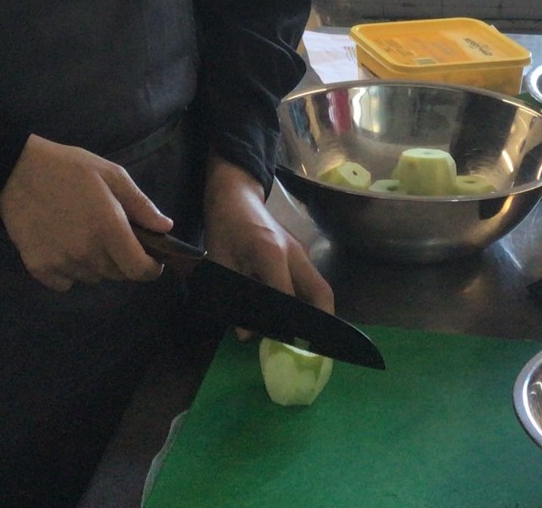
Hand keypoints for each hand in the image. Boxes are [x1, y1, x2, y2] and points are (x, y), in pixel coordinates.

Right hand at [0, 134, 172, 291]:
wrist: (17, 171)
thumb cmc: (69, 168)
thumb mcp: (111, 175)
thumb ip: (141, 204)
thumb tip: (165, 228)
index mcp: (109, 228)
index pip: (139, 269)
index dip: (151, 268)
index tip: (153, 260)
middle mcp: (87, 252)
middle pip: (117, 274)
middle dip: (123, 259)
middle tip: (112, 233)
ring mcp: (62, 263)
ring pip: (92, 277)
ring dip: (96, 263)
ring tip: (84, 233)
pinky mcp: (39, 268)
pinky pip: (65, 282)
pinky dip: (70, 270)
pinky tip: (63, 244)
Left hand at [202, 154, 334, 336]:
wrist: (235, 195)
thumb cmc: (224, 227)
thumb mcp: (220, 262)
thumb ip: (233, 298)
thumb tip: (247, 334)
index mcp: (272, 254)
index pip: (289, 298)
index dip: (288, 325)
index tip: (285, 347)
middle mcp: (295, 253)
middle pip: (321, 293)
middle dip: (321, 322)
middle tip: (308, 347)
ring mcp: (301, 251)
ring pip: (319, 287)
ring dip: (316, 311)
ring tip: (300, 336)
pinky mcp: (300, 252)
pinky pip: (310, 280)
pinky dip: (307, 300)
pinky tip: (292, 315)